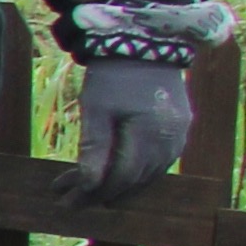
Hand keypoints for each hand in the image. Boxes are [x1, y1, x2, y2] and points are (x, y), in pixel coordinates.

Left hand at [70, 56, 190, 205]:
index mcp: (151, 133)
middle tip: (70, 201)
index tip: (64, 199)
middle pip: (135, 180)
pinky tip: (116, 177)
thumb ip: (94, 147)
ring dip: (119, 188)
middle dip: (101, 194)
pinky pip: (159, 163)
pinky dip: (136, 174)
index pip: (121, 177)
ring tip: (88, 194)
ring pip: (149, 176)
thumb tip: (87, 185)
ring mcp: (180, 135)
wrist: (144, 44)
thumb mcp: (96, 108)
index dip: (92, 192)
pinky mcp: (181, 130)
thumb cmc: (114, 76)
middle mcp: (172, 139)